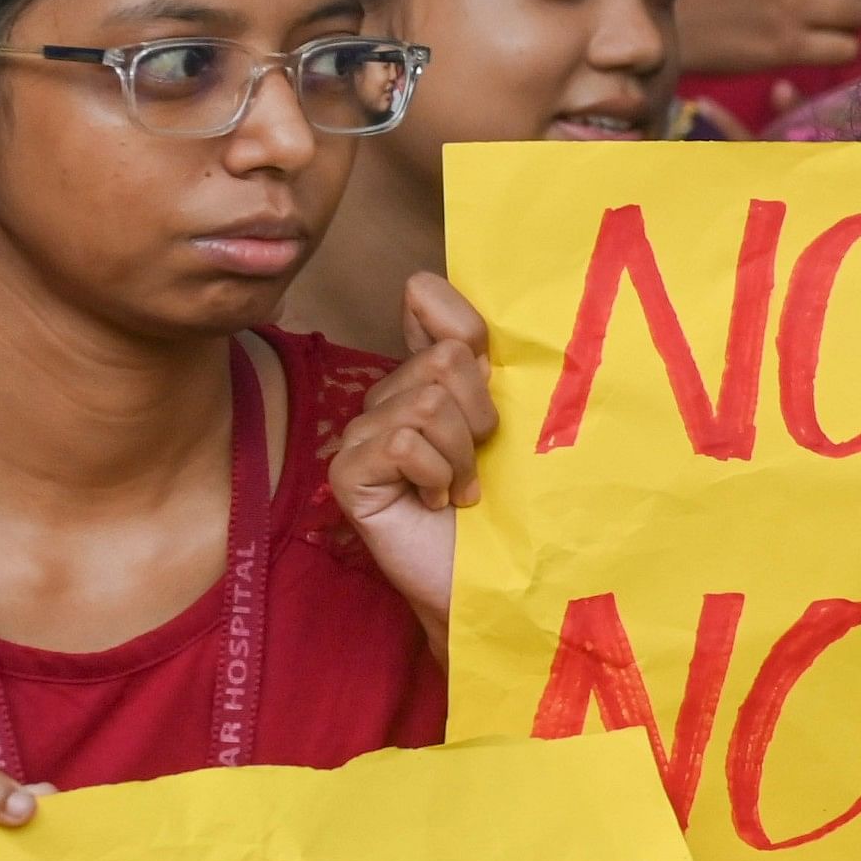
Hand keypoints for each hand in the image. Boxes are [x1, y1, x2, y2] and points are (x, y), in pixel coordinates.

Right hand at [332, 273, 496, 651]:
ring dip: (461, 453)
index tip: (488, 373)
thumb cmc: (508, 504)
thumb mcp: (511, 422)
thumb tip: (419, 282)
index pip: (430, 303)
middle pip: (445, 360)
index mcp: (427, 377)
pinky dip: (436, 474)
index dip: (464, 327)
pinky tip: (436, 503)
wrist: (492, 579)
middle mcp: (388, 398)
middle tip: (479, 460)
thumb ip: (482, 358)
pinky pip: (403, 441)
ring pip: (425, 402)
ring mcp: (362, 435)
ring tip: (461, 488)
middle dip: (480, 415)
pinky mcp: (349, 472)